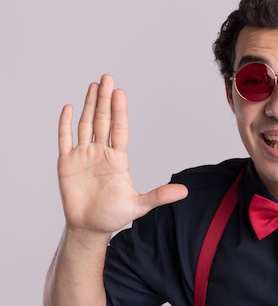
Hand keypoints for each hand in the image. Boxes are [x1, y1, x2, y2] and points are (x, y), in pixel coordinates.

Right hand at [57, 74, 187, 234]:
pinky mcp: (66, 164)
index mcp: (118, 159)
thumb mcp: (139, 206)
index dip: (119, 111)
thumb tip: (185, 192)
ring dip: (89, 105)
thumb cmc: (114, 216)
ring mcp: (83, 156)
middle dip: (105, 100)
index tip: (120, 93)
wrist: (89, 227)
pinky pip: (65, 140)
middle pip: (103, 121)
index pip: (119, 129)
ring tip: (94, 85)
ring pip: (86, 125)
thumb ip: (159, 196)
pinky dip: (65, 125)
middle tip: (107, 78)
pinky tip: (69, 107)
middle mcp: (101, 153)